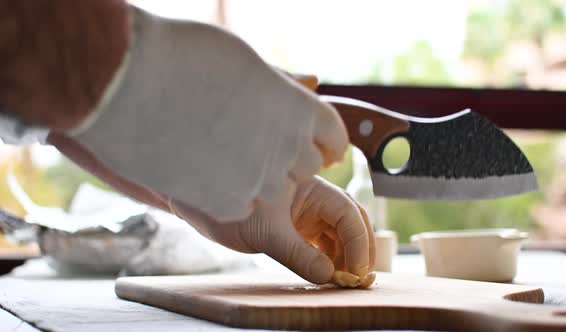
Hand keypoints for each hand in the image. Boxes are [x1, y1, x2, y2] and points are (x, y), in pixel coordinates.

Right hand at [69, 7, 347, 221]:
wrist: (126, 84)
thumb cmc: (183, 58)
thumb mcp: (246, 61)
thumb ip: (283, 84)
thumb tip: (312, 82)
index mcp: (301, 109)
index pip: (334, 139)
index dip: (324, 142)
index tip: (313, 144)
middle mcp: (289, 149)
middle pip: (306, 168)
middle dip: (288, 159)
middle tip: (252, 143)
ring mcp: (261, 183)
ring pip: (275, 192)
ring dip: (257, 179)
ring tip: (221, 154)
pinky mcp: (228, 207)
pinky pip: (242, 207)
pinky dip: (227, 194)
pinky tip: (201, 170)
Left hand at [171, 176, 374, 285]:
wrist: (200, 204)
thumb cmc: (229, 207)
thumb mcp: (265, 233)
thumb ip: (298, 254)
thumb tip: (328, 276)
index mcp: (311, 188)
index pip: (347, 213)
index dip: (358, 242)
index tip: (356, 270)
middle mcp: (313, 199)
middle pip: (351, 221)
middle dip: (359, 248)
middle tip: (359, 278)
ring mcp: (306, 213)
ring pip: (338, 234)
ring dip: (346, 256)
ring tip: (344, 280)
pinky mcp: (297, 227)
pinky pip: (322, 243)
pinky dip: (329, 258)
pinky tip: (329, 274)